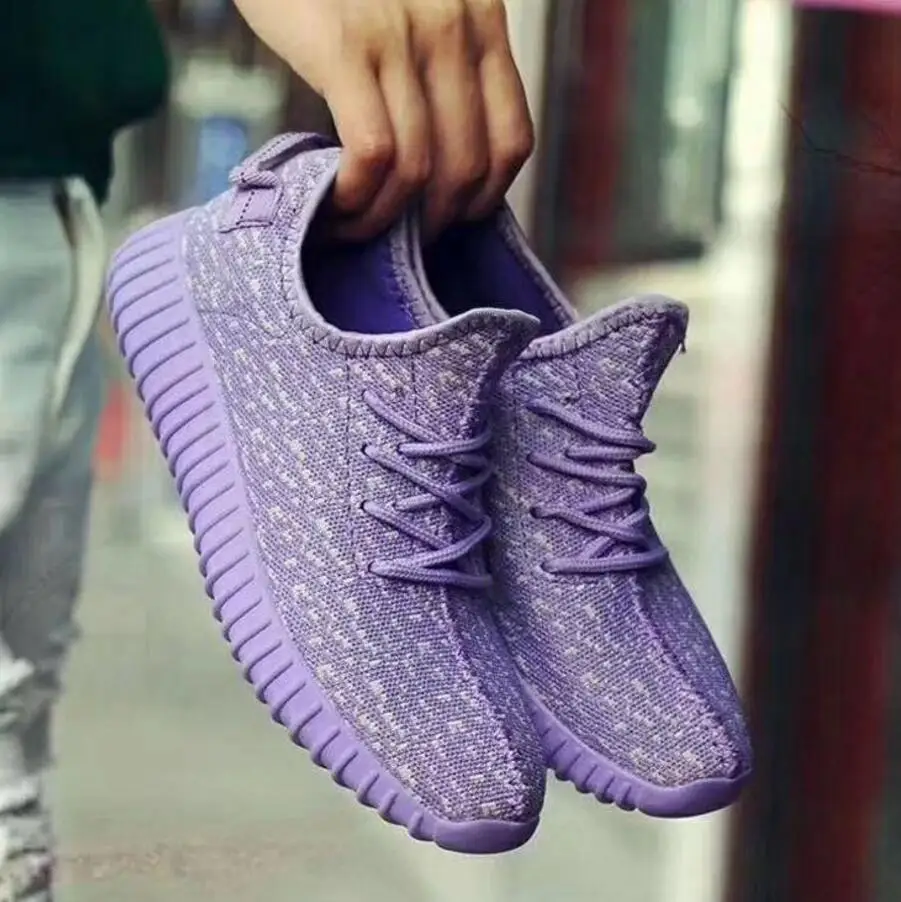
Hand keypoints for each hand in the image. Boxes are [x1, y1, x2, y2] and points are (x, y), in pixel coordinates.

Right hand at [233, 0, 533, 240]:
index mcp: (480, 19)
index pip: (512, 140)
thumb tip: (442, 164)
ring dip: (385, 221)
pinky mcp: (345, 46)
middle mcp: (452, 26)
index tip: (451, 219)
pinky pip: (373, 151)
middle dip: (432, 223)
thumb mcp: (413, 7)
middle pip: (467, 167)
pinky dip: (357, 197)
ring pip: (420, 170)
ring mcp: (400, 35)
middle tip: (398, 239)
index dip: (485, 199)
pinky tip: (338, 206)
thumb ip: (440, 67)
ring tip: (357, 227)